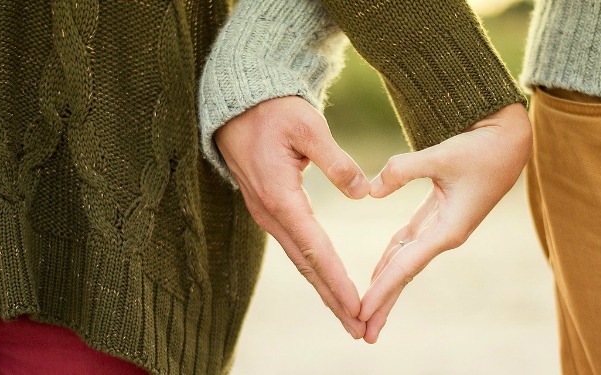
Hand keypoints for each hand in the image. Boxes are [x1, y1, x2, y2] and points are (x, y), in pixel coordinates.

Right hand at [214, 96, 369, 338]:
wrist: (237, 105)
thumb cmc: (273, 111)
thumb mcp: (308, 126)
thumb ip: (336, 161)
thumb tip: (363, 192)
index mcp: (280, 196)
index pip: (315, 248)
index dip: (337, 280)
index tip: (358, 306)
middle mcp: (270, 213)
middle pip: (306, 266)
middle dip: (333, 300)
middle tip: (359, 329)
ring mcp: (267, 214)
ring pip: (300, 260)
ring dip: (324, 289)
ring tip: (348, 316)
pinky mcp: (269, 209)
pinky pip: (295, 247)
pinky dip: (314, 269)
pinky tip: (327, 282)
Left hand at [359, 102, 531, 342]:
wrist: (509, 140)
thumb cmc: (482, 148)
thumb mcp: (442, 155)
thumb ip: (403, 170)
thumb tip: (370, 191)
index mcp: (449, 229)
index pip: (406, 266)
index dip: (382, 290)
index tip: (361, 312)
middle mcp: (445, 235)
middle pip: (405, 274)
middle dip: (384, 303)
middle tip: (362, 332)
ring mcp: (442, 227)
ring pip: (406, 261)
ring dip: (386, 285)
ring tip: (366, 310)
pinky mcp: (439, 214)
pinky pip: (409, 242)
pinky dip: (392, 257)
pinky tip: (378, 271)